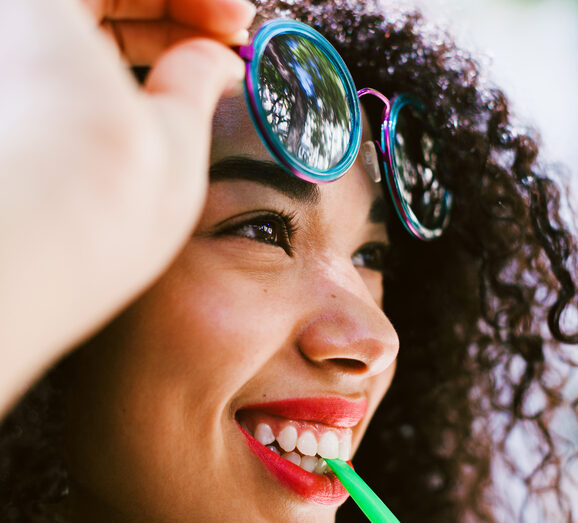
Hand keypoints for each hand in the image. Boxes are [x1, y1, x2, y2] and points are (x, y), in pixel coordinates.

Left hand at [0, 0, 254, 414]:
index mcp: (39, 4)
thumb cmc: (92, 208)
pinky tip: (144, 98)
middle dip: (174, 13)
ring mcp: (4, 68)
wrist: (15, 279)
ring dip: (143, 41)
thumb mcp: (176, 134)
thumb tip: (213, 62)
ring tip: (191, 75)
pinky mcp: (4, 113)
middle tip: (221, 44)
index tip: (238, 23)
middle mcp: (11, 28)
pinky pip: (55, 62)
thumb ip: (198, 80)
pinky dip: (105, 71)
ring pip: (79, 24)